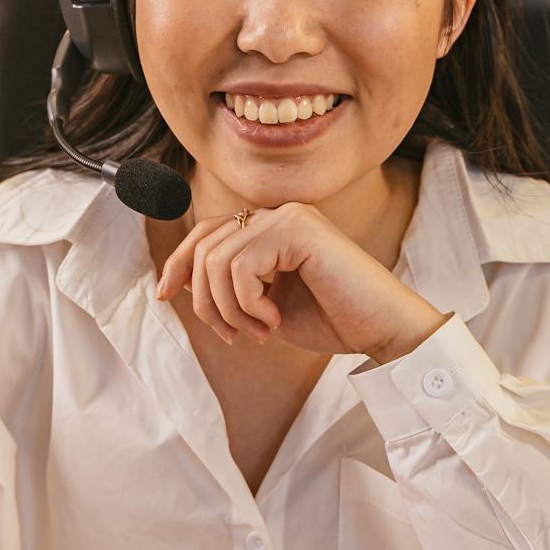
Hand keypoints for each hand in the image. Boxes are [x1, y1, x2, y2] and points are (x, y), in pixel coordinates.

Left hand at [154, 202, 447, 363]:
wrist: (384, 330)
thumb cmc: (336, 321)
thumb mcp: (268, 305)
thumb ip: (234, 287)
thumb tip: (181, 283)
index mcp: (274, 227)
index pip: (206, 232)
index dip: (179, 263)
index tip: (164, 295)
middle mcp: (280, 213)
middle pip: (203, 245)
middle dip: (206, 300)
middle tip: (233, 336)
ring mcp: (290, 216)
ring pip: (217, 260)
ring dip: (230, 310)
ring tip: (259, 332)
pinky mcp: (298, 229)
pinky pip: (241, 267)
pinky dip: (248, 304)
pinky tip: (273, 321)